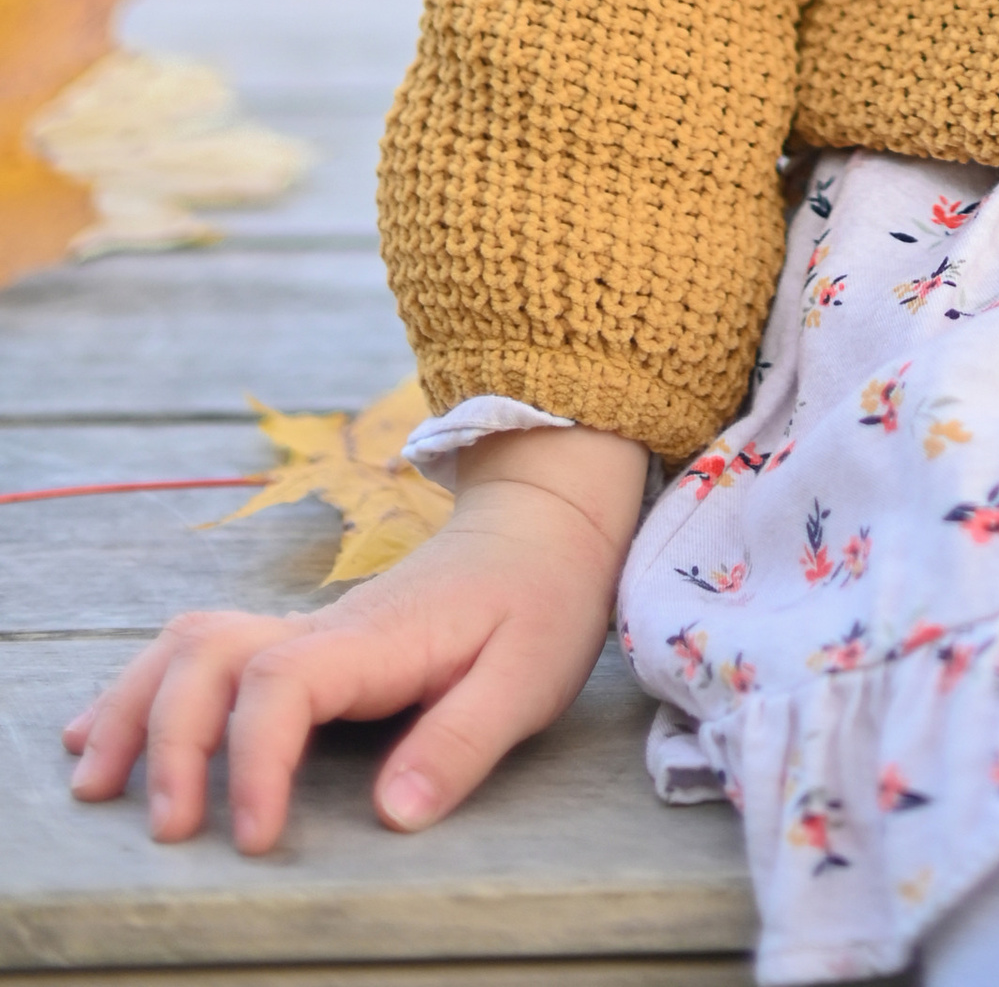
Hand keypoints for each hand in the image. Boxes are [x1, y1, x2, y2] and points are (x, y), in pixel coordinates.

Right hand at [61, 426, 650, 850]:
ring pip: (190, 644)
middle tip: (164, 830)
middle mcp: (323, 628)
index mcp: (375, 639)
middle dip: (168, 739)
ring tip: (93, 781)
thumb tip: (390, 814)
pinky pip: (202, 651)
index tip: (254, 838)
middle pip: (209, 656)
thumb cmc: (539, 600)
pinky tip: (105, 730)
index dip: (254, 763)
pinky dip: (145, 688)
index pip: (281, 685)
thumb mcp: (529, 678)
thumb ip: (461, 743)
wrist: (543, 523)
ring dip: (136, 706)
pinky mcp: (303, 644)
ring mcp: (306, 630)